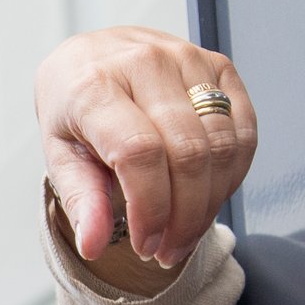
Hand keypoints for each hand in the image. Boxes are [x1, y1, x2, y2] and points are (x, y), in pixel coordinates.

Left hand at [36, 26, 257, 267]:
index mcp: (95, 84)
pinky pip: (243, 131)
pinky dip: (231, 176)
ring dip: (210, 203)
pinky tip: (207, 197)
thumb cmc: (74, 107)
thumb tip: (93, 245)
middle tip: (167, 250)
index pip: (140, 153)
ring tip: (185, 232)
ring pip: (222, 146)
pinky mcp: (219, 65)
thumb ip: (79, 199)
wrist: (91, 53)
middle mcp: (146, 63)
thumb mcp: (60, 154)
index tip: (145, 245)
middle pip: (189, 154)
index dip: (151, 209)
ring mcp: (188, 59)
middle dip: (184, 217)